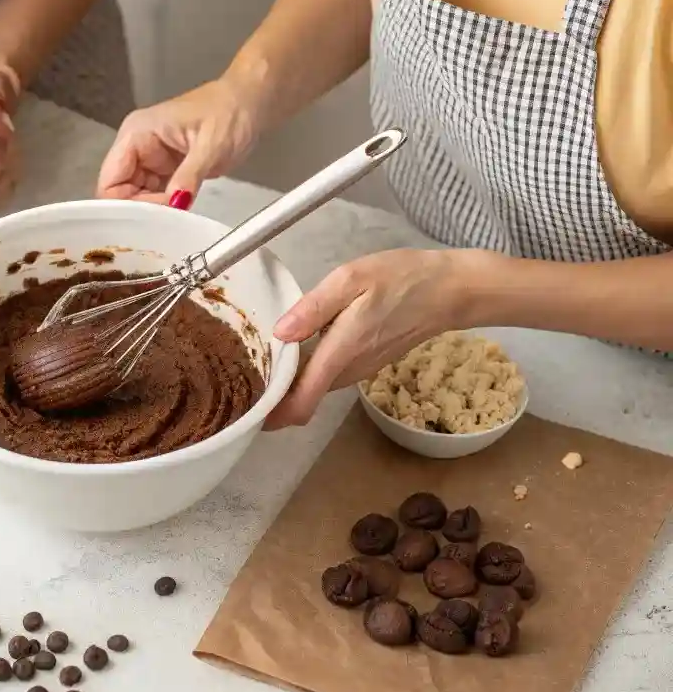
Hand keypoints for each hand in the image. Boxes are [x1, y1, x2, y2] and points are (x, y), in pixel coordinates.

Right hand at [96, 79, 260, 205]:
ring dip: (152, 212)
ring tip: (176, 221)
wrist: (250, 102)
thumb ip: (189, 176)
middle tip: (168, 222)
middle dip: (139, 211)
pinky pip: (155, 196)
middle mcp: (137, 147)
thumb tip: (173, 205)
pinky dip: (165, 208)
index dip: (124, 204)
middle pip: (119, 193)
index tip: (152, 218)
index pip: (109, 180)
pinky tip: (179, 217)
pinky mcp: (167, 170)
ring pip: (136, 198)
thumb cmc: (230, 113)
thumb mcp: (211, 146)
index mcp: (136, 134)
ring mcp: (151, 159)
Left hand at [265, 248, 482, 428]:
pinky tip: (294, 348)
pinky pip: (328, 375)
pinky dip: (308, 371)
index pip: (303, 400)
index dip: (273, 413)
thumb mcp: (352, 278)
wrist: (449, 292)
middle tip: (241, 375)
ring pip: (315, 387)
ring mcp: (359, 371)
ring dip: (290, 382)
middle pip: (303, 397)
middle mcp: (349, 370)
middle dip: (273, 395)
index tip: (246, 409)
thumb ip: (314, 308)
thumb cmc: (401, 279)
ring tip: (260, 359)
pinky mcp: (365, 364)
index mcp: (341, 350)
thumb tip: (279, 333)